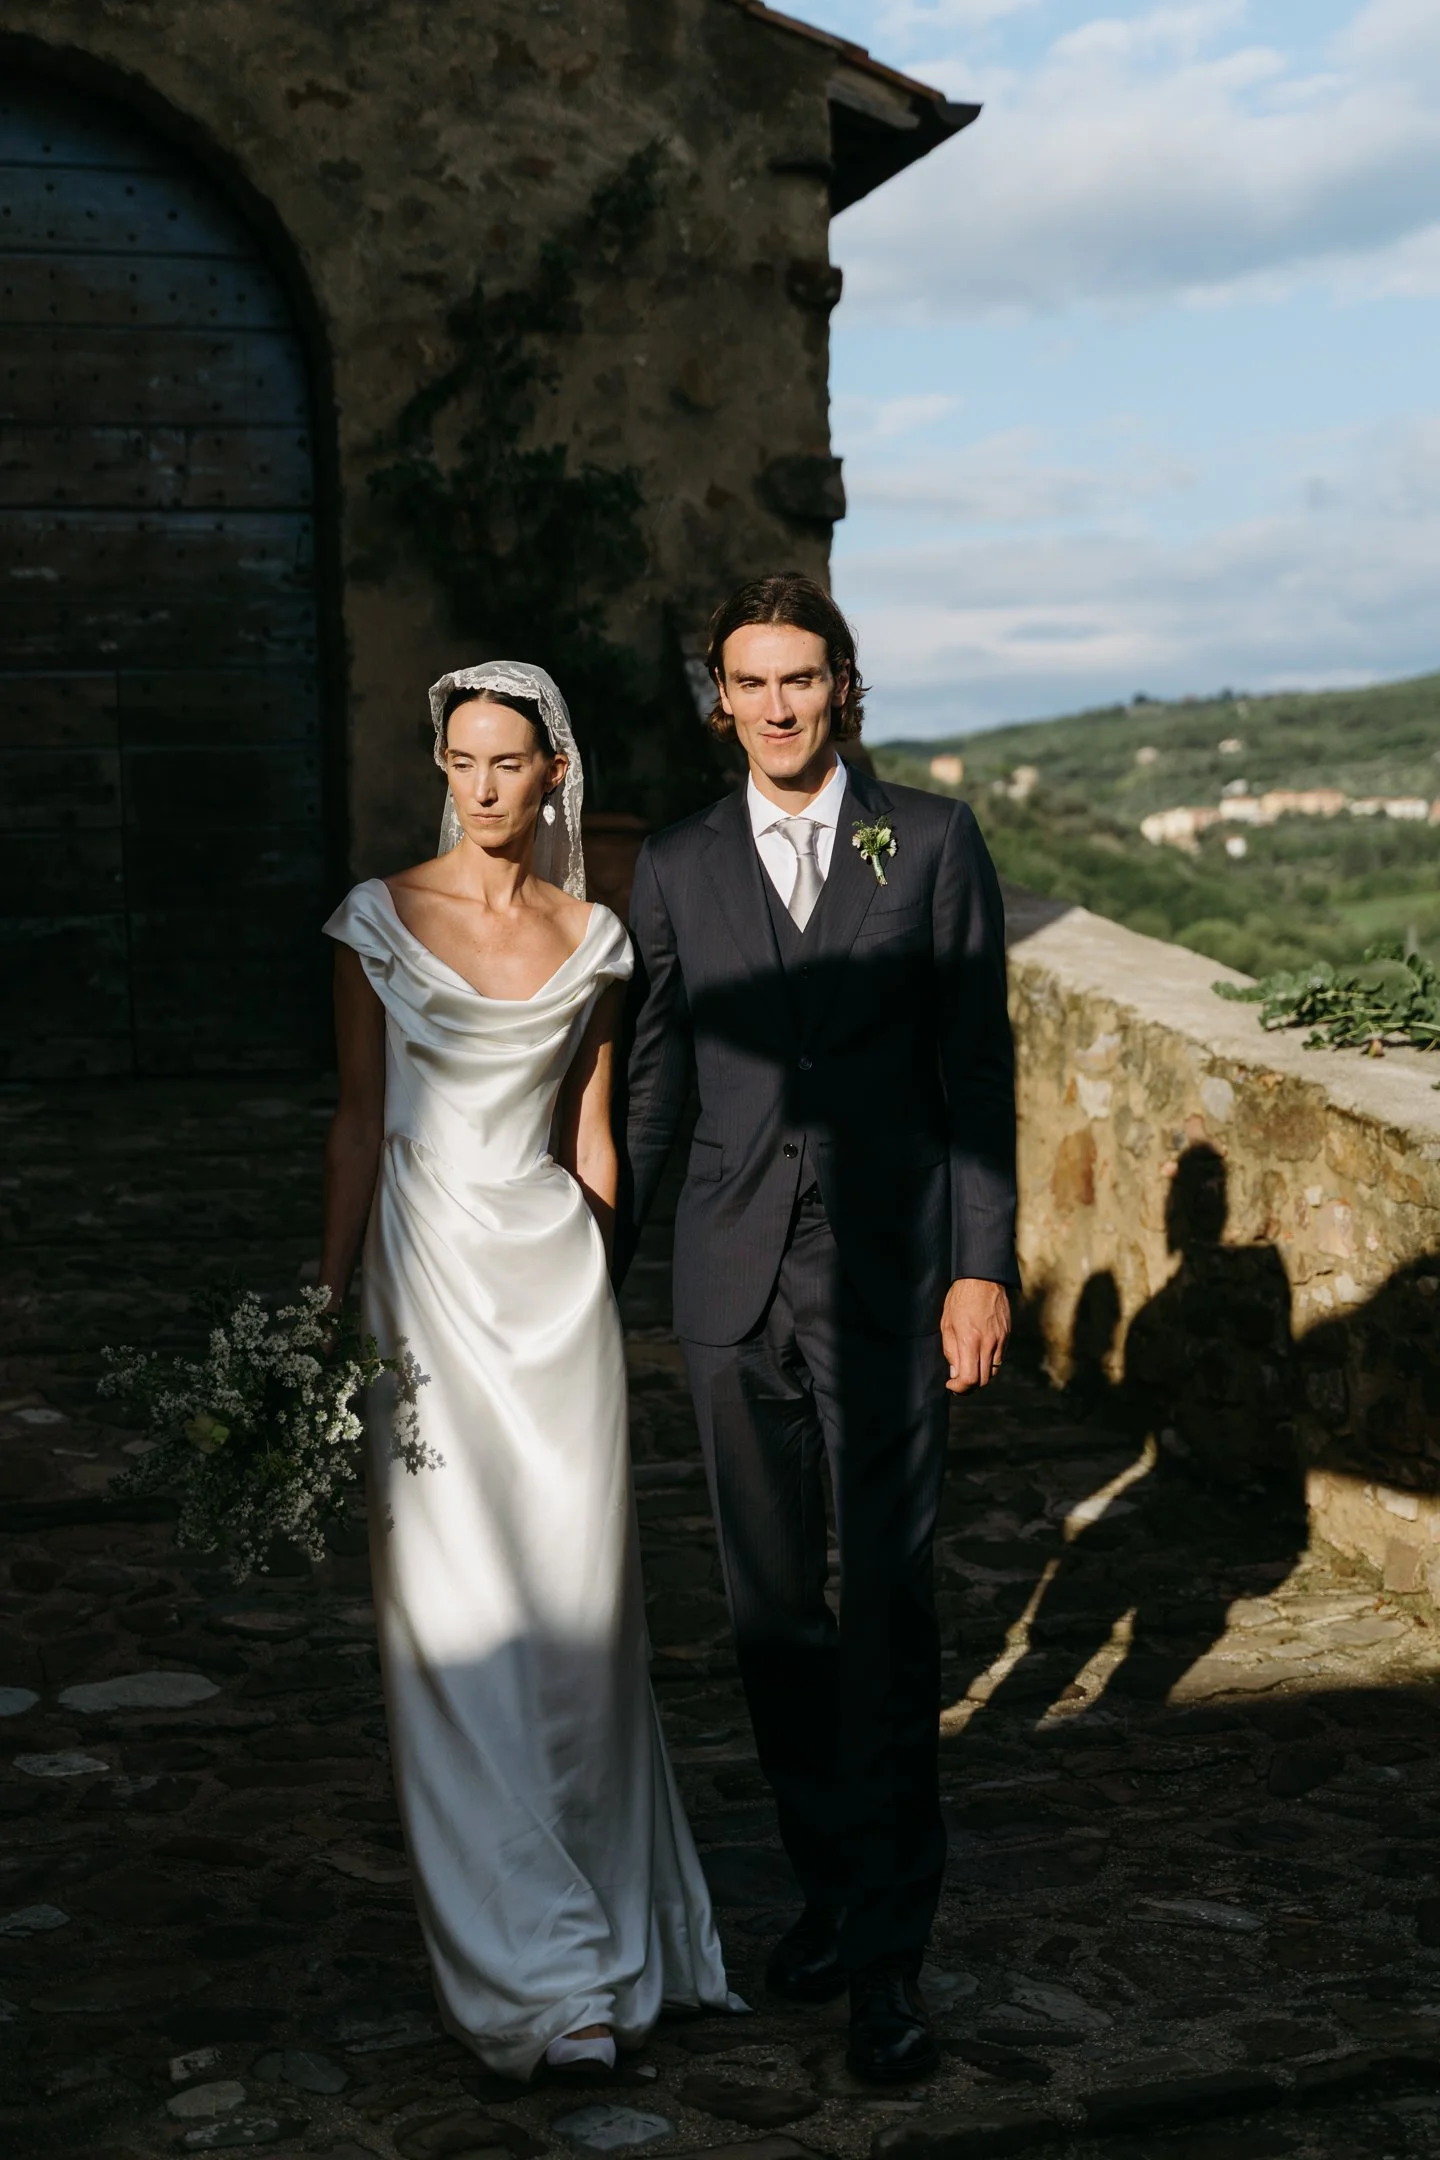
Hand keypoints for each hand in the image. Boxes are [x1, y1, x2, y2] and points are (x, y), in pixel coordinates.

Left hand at [941, 1278, 1010, 1393]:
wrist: (982, 1279)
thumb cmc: (959, 1300)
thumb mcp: (947, 1325)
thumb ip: (951, 1351)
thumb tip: (954, 1373)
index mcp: (970, 1341)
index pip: (969, 1379)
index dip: (959, 1389)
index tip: (950, 1385)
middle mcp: (988, 1344)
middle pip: (983, 1381)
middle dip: (968, 1387)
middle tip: (957, 1382)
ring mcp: (1000, 1340)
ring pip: (993, 1372)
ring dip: (980, 1377)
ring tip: (968, 1370)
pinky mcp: (1007, 1336)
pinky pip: (999, 1360)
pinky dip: (989, 1365)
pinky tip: (979, 1357)